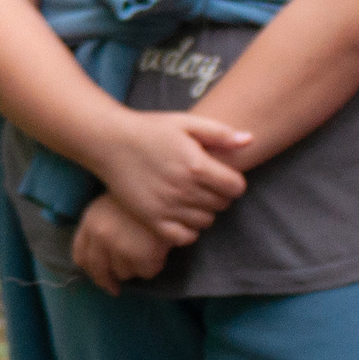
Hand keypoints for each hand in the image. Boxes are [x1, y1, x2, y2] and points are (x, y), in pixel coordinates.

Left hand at [71, 194, 172, 294]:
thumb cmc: (140, 198)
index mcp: (90, 222)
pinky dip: (153, 265)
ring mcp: (120, 248)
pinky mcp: (142, 257)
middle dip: (107, 281)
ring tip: (146, 251)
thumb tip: (102, 257)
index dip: (90, 270)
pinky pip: (146, 273)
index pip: (80, 256)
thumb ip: (101, 228)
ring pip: (124, 273)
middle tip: (116, 288)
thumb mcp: (110, 207)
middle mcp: (100, 237)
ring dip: (134, 267)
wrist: (166, 191)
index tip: (99, 277)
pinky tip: (158, 251)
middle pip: (99, 271)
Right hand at [87, 110, 248, 240]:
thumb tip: (250, 140)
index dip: (232, 181)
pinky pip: (183, 236)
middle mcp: (185, 189)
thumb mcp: (184, 123)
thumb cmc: (149, 129)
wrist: (108, 142)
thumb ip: (219, 132)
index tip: (218, 174)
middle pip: (222, 205)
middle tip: (201, 183)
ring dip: (202, 211)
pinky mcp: (151, 219)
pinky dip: (187, 229)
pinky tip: (179, 213)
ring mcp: (168, 207)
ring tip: (188, 196)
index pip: (237, 188)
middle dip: (217, 194)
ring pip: (206, 221)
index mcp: (197, 166)